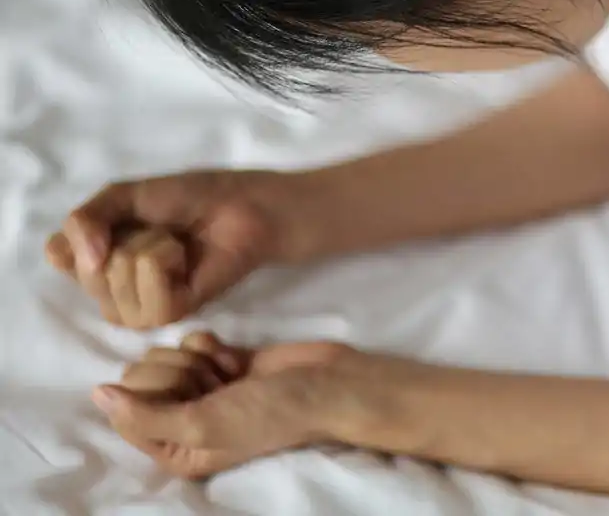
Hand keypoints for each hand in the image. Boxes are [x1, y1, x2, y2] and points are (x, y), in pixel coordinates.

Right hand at [45, 170, 295, 327]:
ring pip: (113, 286)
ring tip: (175, 243)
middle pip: (84, 273)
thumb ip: (84, 220)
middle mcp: (108, 288)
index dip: (84, 233)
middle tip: (160, 229)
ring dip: (147, 249)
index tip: (120, 217)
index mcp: (93, 258)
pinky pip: (145, 300)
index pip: (58, 255)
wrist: (242, 206)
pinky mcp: (168, 314)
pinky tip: (185, 260)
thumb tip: (82, 264)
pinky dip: (164, 267)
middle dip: (124, 238)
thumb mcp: (124, 195)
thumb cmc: (189, 197)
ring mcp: (137, 306)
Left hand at [95, 331, 351, 479]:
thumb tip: (96, 394)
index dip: (151, 393)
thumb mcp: (201, 425)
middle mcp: (181, 421)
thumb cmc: (267, 414)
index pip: (126, 412)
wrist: (326, 386)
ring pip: (165, 357)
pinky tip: (234, 358)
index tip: (190, 394)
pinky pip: (191, 343)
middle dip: (179, 374)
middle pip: (142, 380)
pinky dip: (212, 346)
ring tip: (229, 375)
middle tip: (214, 385)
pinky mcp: (219, 362)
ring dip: (198, 361)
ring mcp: (200, 390)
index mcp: (173, 451)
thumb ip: (144, 414)